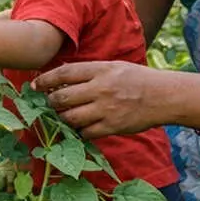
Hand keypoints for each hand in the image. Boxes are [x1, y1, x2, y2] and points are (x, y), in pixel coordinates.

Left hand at [31, 60, 167, 137]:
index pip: (64, 73)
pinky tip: (80, 127)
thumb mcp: (113, 67)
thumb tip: (61, 78)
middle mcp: (101, 89)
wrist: (164, 96)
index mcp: (100, 70)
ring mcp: (106, 109)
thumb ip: (89, 72)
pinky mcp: (112, 126)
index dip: (45, 80)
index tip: (35, 86)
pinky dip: (79, 131)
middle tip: (48, 104)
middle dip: (50, 102)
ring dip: (62, 118)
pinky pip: (85, 133)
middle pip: (62, 98)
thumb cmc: (137, 79)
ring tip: (63, 116)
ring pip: (70, 118)